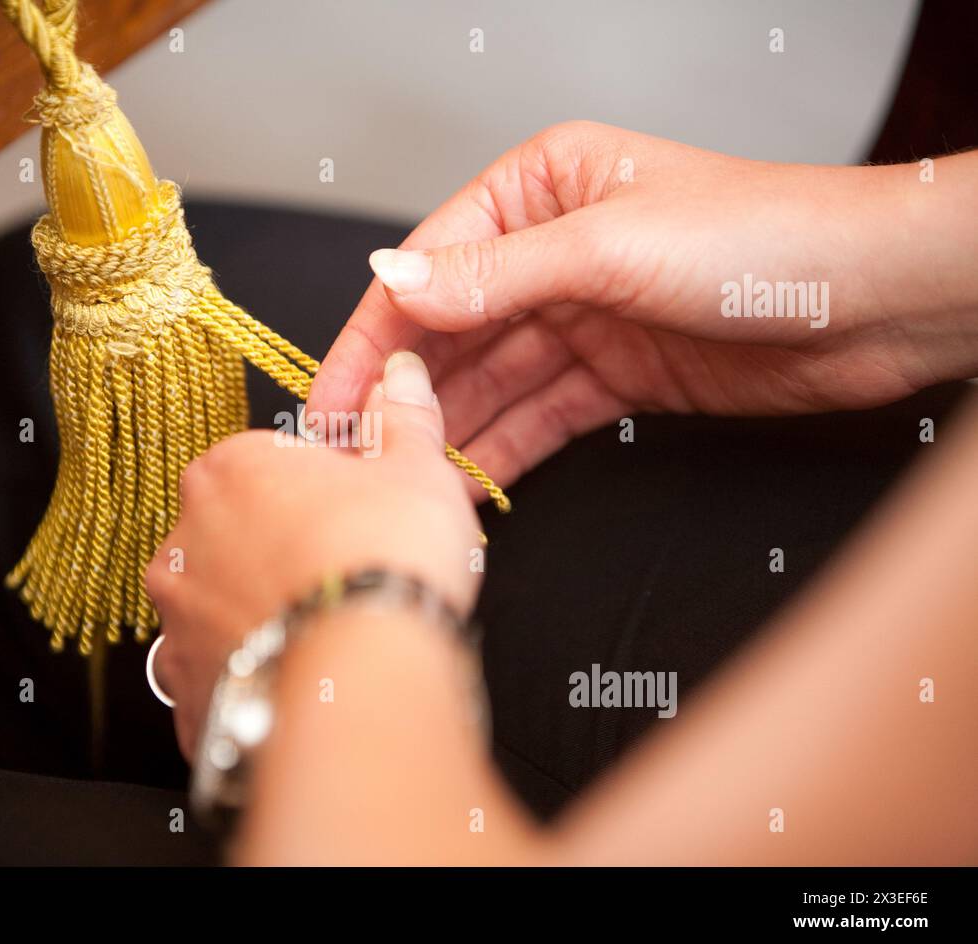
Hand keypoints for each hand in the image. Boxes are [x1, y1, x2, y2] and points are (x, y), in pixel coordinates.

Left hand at [146, 352, 481, 759]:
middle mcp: (183, 541)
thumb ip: (400, 419)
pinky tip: (295, 683)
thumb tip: (398, 375)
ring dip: (258, 616)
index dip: (315, 488)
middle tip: (343, 573)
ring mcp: (176, 621)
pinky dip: (249, 681)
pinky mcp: (187, 690)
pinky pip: (216, 680)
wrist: (365, 675)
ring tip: (323, 636)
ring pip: (218, 610)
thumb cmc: (384, 560)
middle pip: (232, 535)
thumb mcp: (416, 470)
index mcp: (229, 470)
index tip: (352, 512)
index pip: (264, 465)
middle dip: (278, 551)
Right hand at [308, 121, 977, 493]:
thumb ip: (493, 275)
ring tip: (401, 485)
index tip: (334, 396)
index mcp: (541, 187)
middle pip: (456, 331)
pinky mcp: (619, 376)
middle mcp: (555, 250)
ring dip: (450, 432)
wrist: (879, 298)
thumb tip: (394, 281)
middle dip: (407, 393)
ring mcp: (587, 316)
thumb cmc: (761, 238)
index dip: (376, 335)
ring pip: (496, 382)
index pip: (431, 265)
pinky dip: (505, 451)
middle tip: (355, 456)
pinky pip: (542, 417)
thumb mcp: (607, 247)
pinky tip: (466, 486)